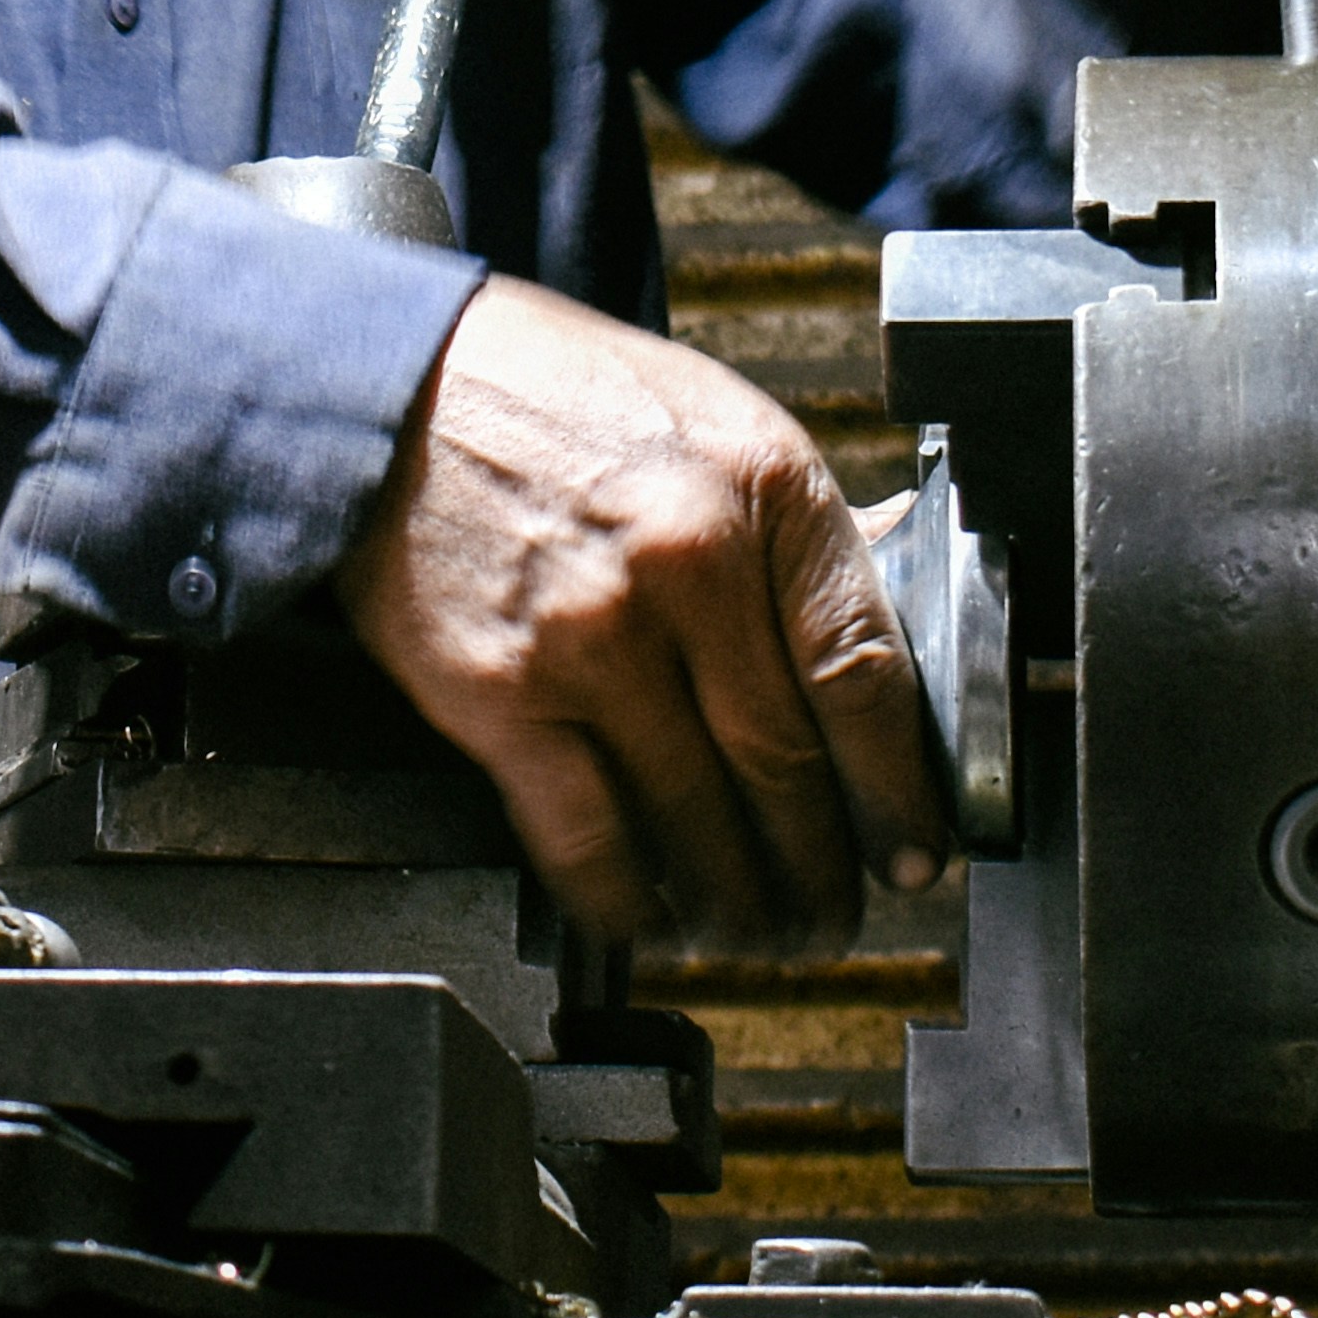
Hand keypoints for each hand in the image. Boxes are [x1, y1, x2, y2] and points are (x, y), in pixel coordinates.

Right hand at [341, 277, 949, 947]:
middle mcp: (688, 566)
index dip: (899, 787)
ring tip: (755, 929)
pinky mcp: (502, 694)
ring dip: (737, 899)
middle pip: (786, 763)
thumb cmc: (565, 397)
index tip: (912, 851)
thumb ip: (806, 525)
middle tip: (835, 914)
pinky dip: (628, 897)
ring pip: (696, 815)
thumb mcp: (722, 421)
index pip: (865, 672)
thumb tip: (901, 597)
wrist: (404, 388)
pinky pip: (585, 835)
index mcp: (765, 493)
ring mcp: (591, 638)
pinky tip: (652, 917)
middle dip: (822, 866)